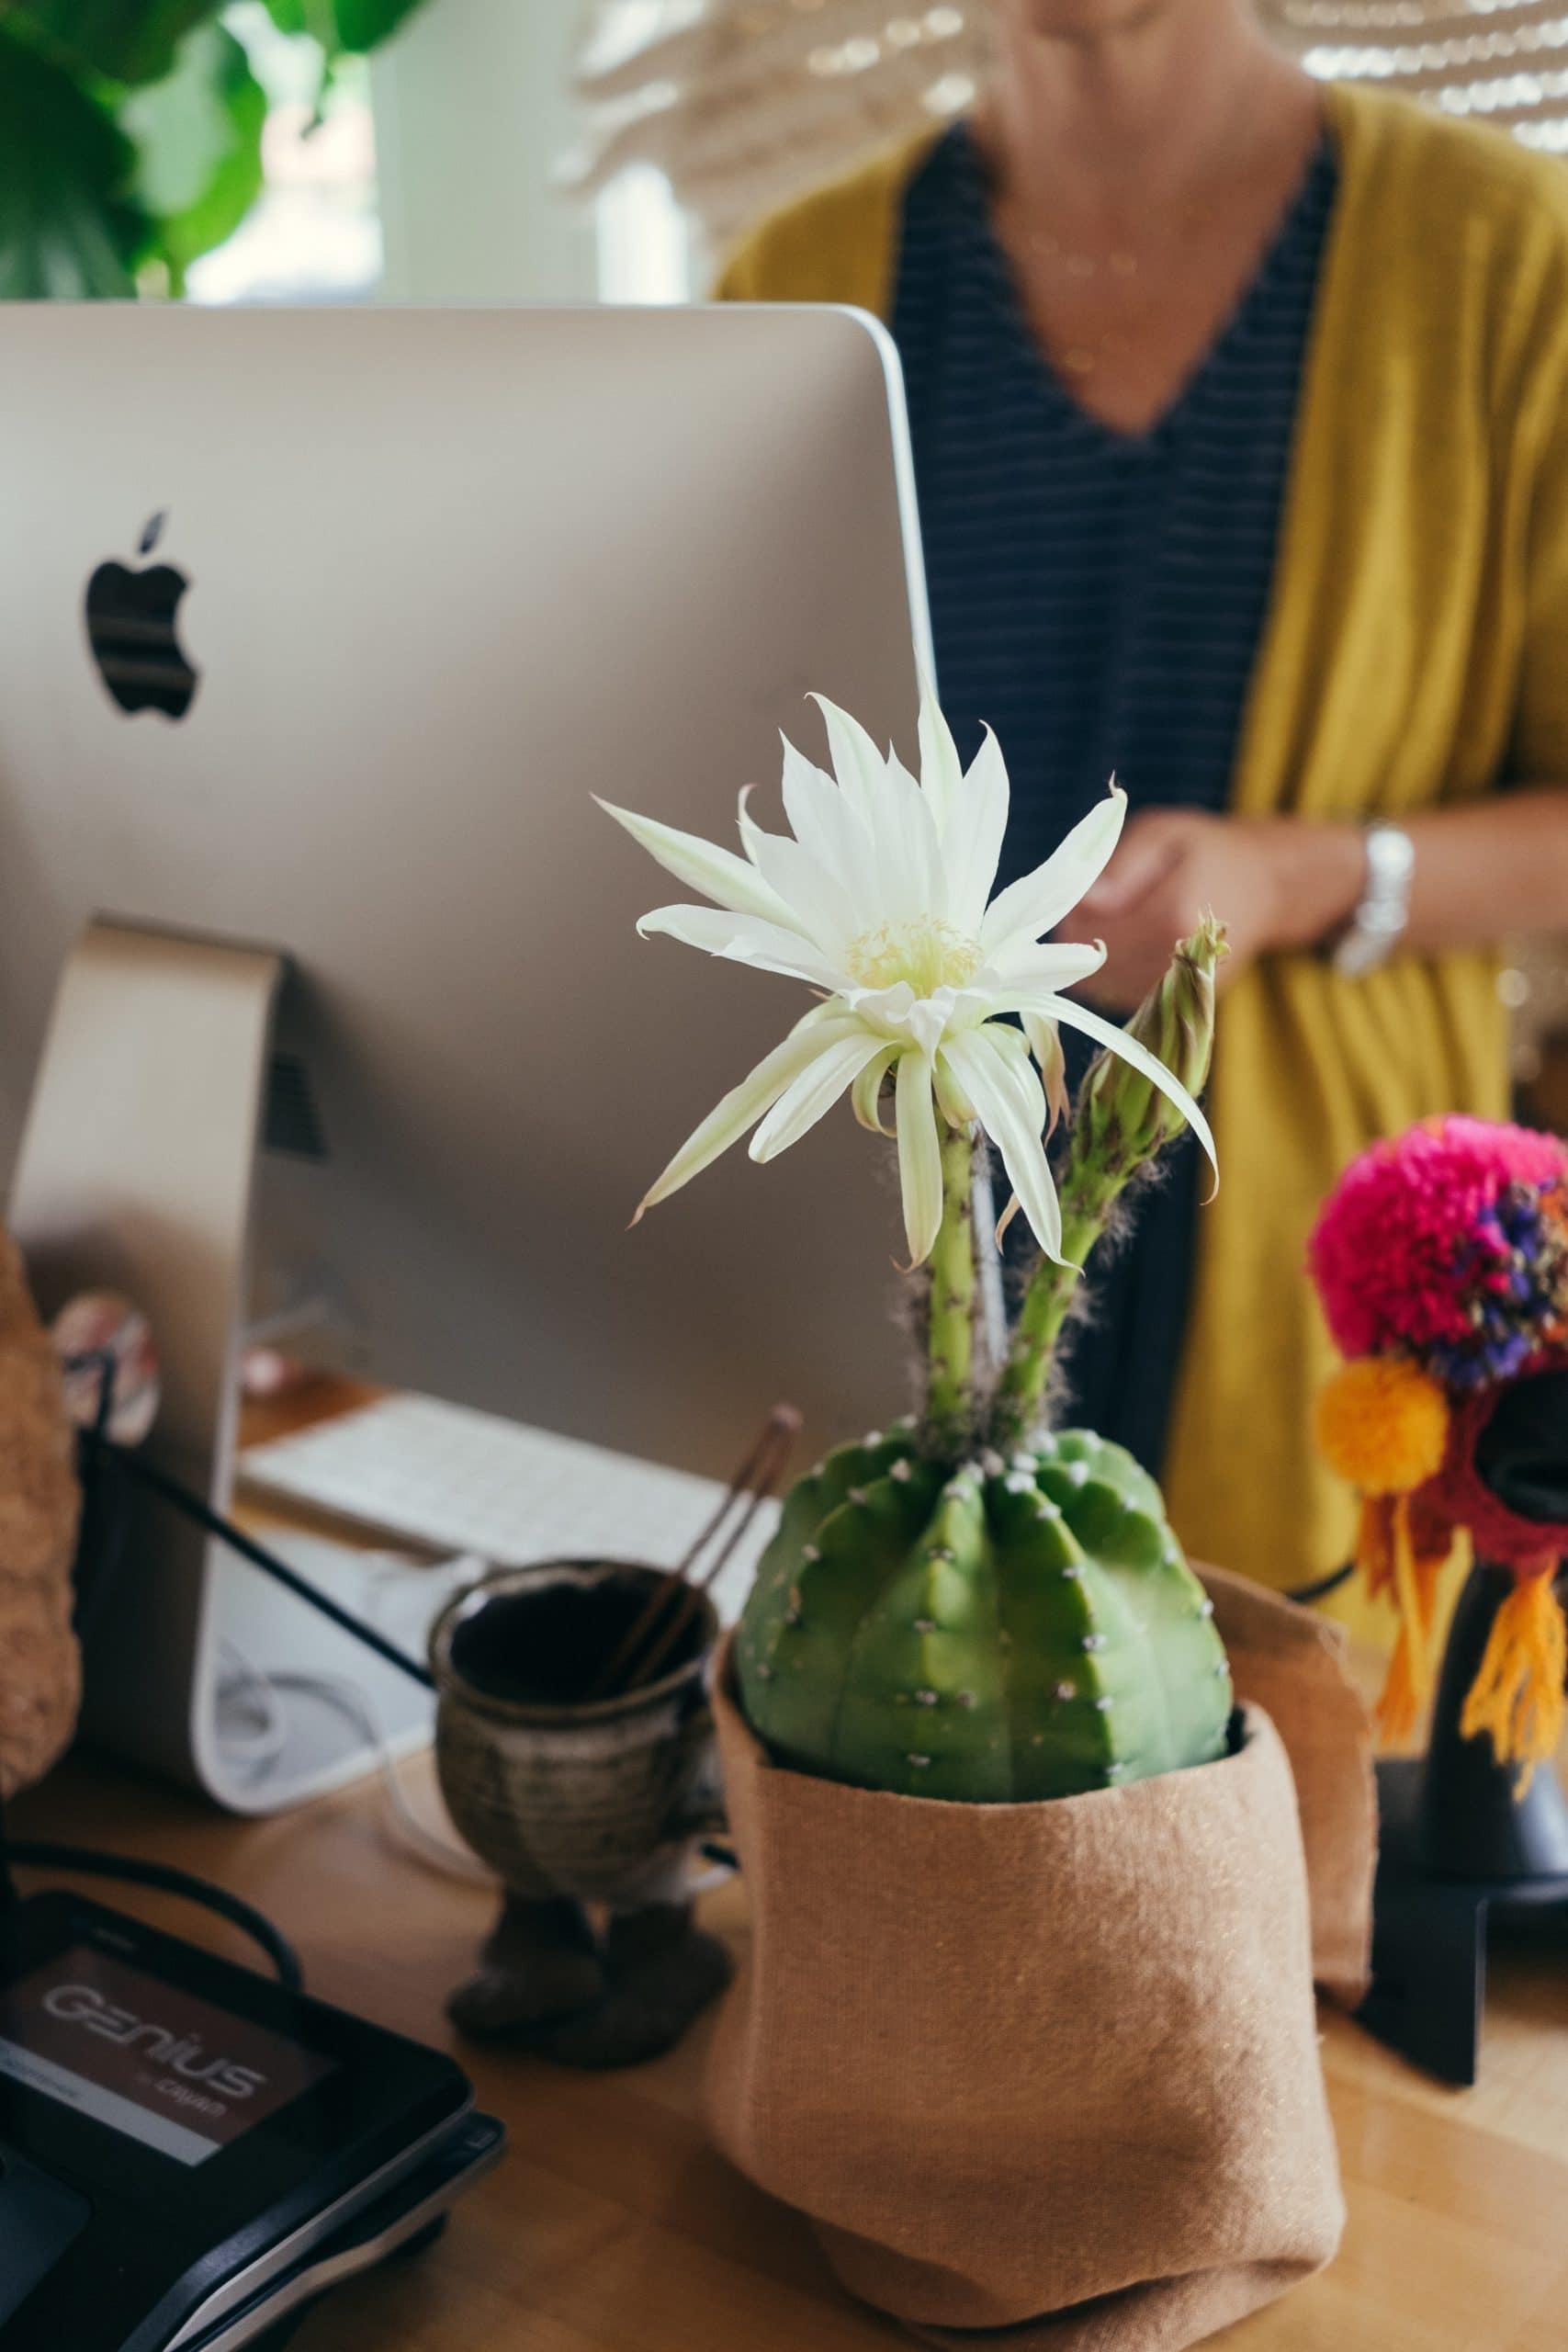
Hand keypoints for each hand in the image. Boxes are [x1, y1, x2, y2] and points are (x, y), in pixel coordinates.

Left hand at [1055, 807, 1361, 1009]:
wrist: (1269, 885)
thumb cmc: (1208, 850)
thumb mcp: (1163, 834)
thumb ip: (1120, 865)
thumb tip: (1083, 899)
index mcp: (1170, 916)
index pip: (1083, 935)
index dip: (1073, 915)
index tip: (1084, 892)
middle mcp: (1176, 961)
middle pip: (1090, 967)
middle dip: (1081, 939)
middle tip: (1098, 907)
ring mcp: (1183, 988)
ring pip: (1105, 988)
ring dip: (1097, 961)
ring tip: (1119, 924)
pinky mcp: (1187, 1002)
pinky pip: (1127, 998)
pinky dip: (1118, 976)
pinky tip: (1134, 946)